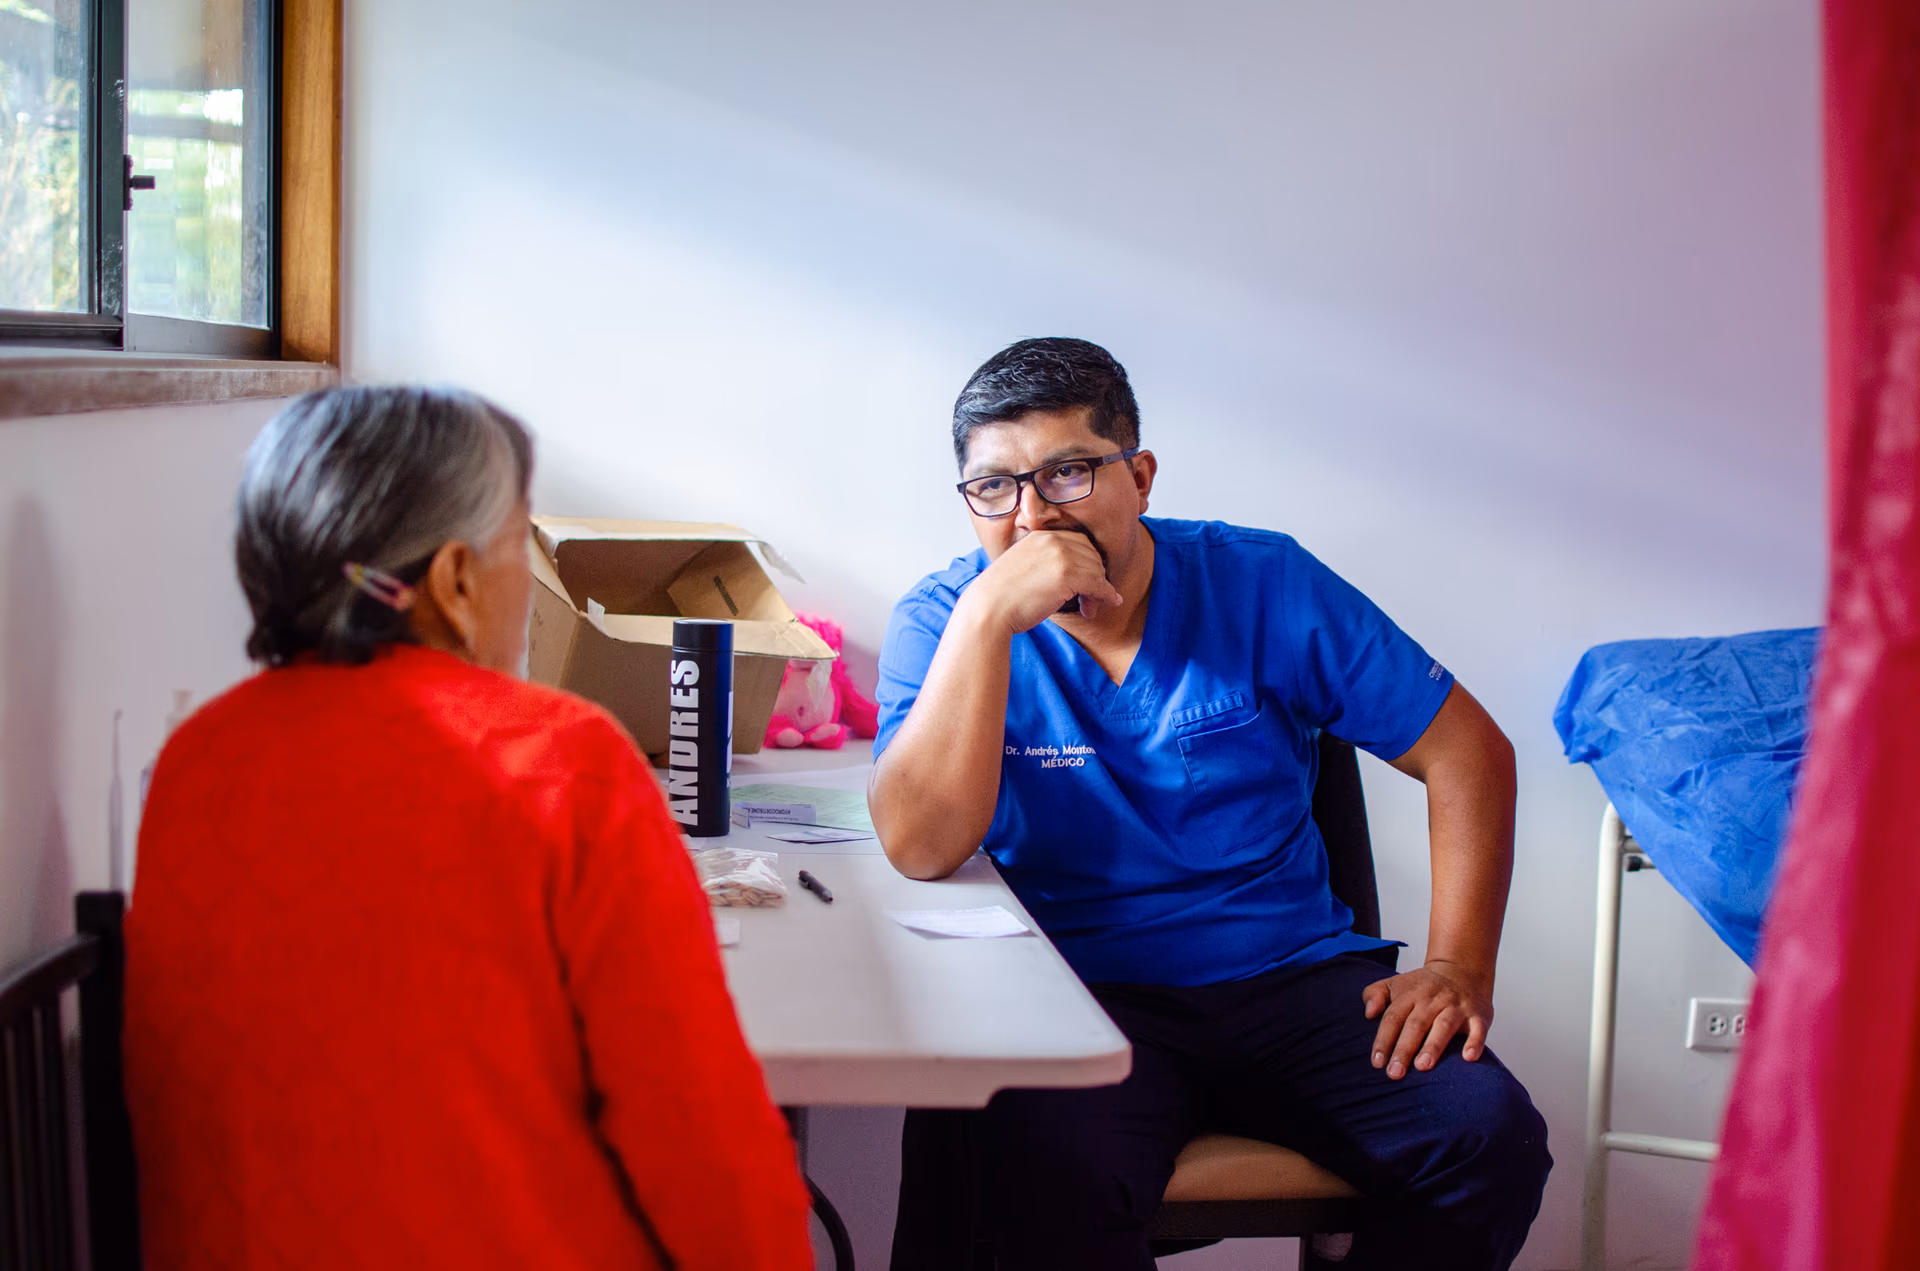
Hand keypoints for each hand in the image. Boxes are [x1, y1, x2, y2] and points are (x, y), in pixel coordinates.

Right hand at [964, 530, 1123, 633]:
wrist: (988, 609)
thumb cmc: (1001, 596)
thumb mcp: (1022, 566)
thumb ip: (1044, 562)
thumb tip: (1067, 578)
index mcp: (1041, 535)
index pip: (1080, 542)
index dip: (1088, 562)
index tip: (1088, 580)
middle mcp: (1053, 541)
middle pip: (1092, 555)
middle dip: (1096, 576)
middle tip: (1090, 599)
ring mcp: (1060, 556)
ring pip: (1097, 570)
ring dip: (1100, 590)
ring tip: (1090, 607)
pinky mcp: (1067, 576)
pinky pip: (1099, 584)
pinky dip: (1108, 595)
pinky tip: (1111, 602)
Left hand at [1361, 960, 1493, 1078]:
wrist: (1461, 970)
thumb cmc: (1422, 986)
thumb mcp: (1394, 984)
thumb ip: (1374, 994)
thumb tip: (1368, 1013)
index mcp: (1410, 994)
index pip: (1393, 1018)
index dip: (1384, 1040)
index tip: (1377, 1062)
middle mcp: (1433, 1000)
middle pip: (1416, 1025)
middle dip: (1404, 1049)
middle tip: (1395, 1073)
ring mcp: (1456, 1007)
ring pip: (1444, 1026)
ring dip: (1433, 1046)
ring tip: (1422, 1066)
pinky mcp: (1478, 1016)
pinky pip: (1478, 1029)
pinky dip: (1475, 1042)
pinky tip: (1468, 1058)